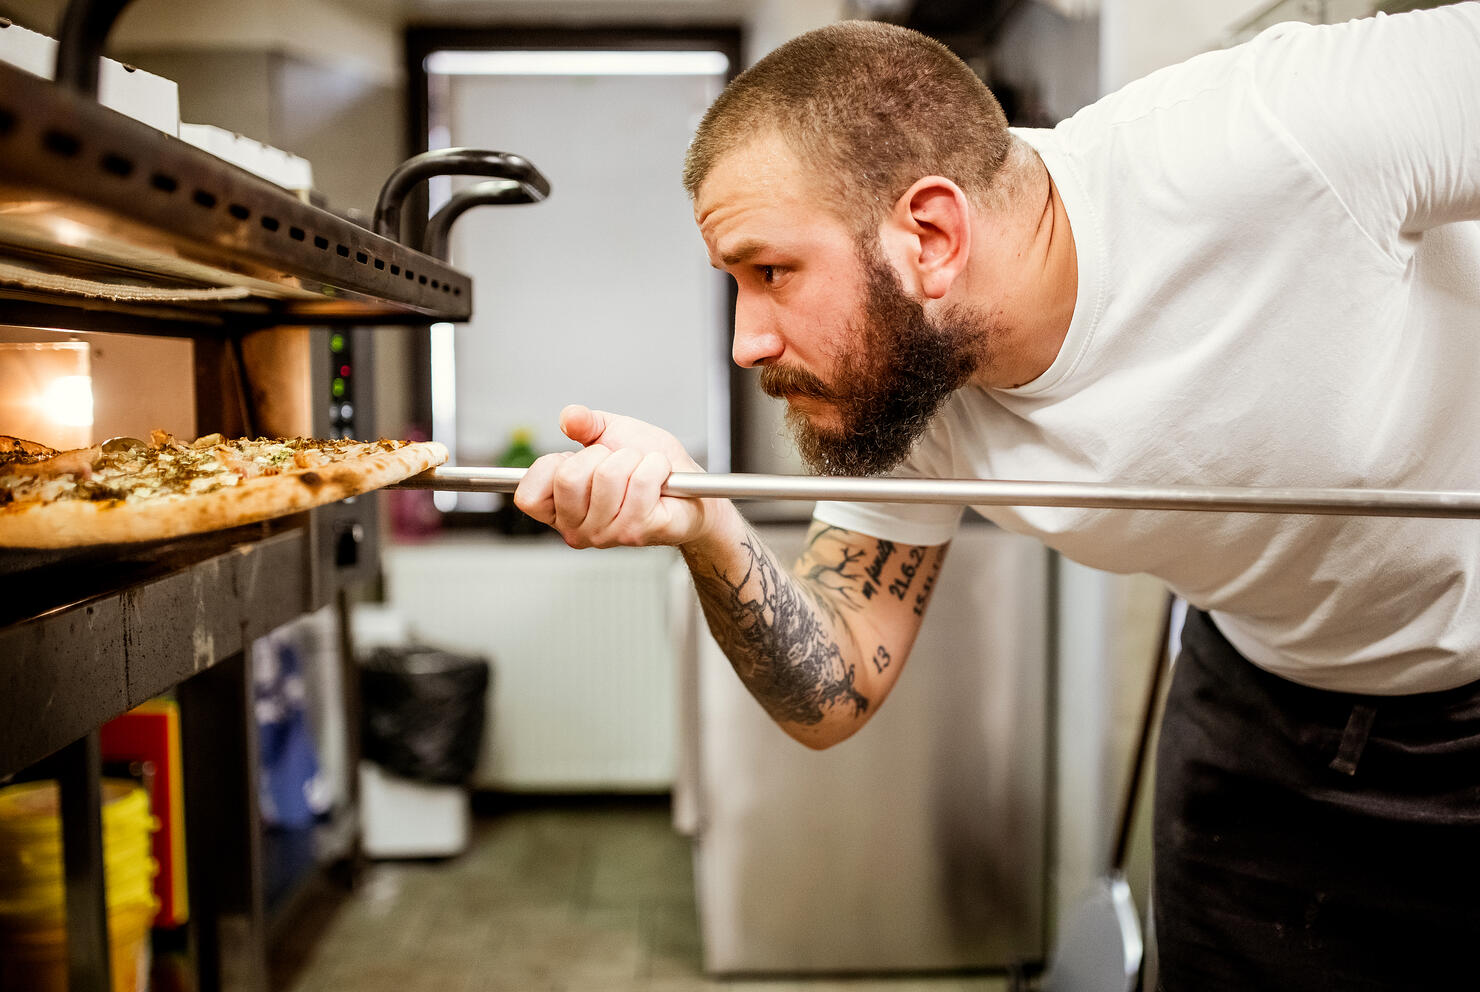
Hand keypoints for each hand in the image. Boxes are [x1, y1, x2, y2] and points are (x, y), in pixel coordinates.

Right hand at [513, 405, 715, 548]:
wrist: (689, 487)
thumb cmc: (649, 466)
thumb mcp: (611, 434)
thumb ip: (585, 424)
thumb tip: (569, 417)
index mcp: (560, 509)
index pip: (528, 494)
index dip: (553, 465)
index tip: (577, 459)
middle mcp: (578, 528)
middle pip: (568, 478)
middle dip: (600, 455)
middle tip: (618, 462)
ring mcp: (607, 534)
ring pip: (607, 476)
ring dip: (633, 460)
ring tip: (642, 469)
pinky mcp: (637, 532)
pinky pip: (640, 482)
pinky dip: (655, 466)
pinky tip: (659, 477)